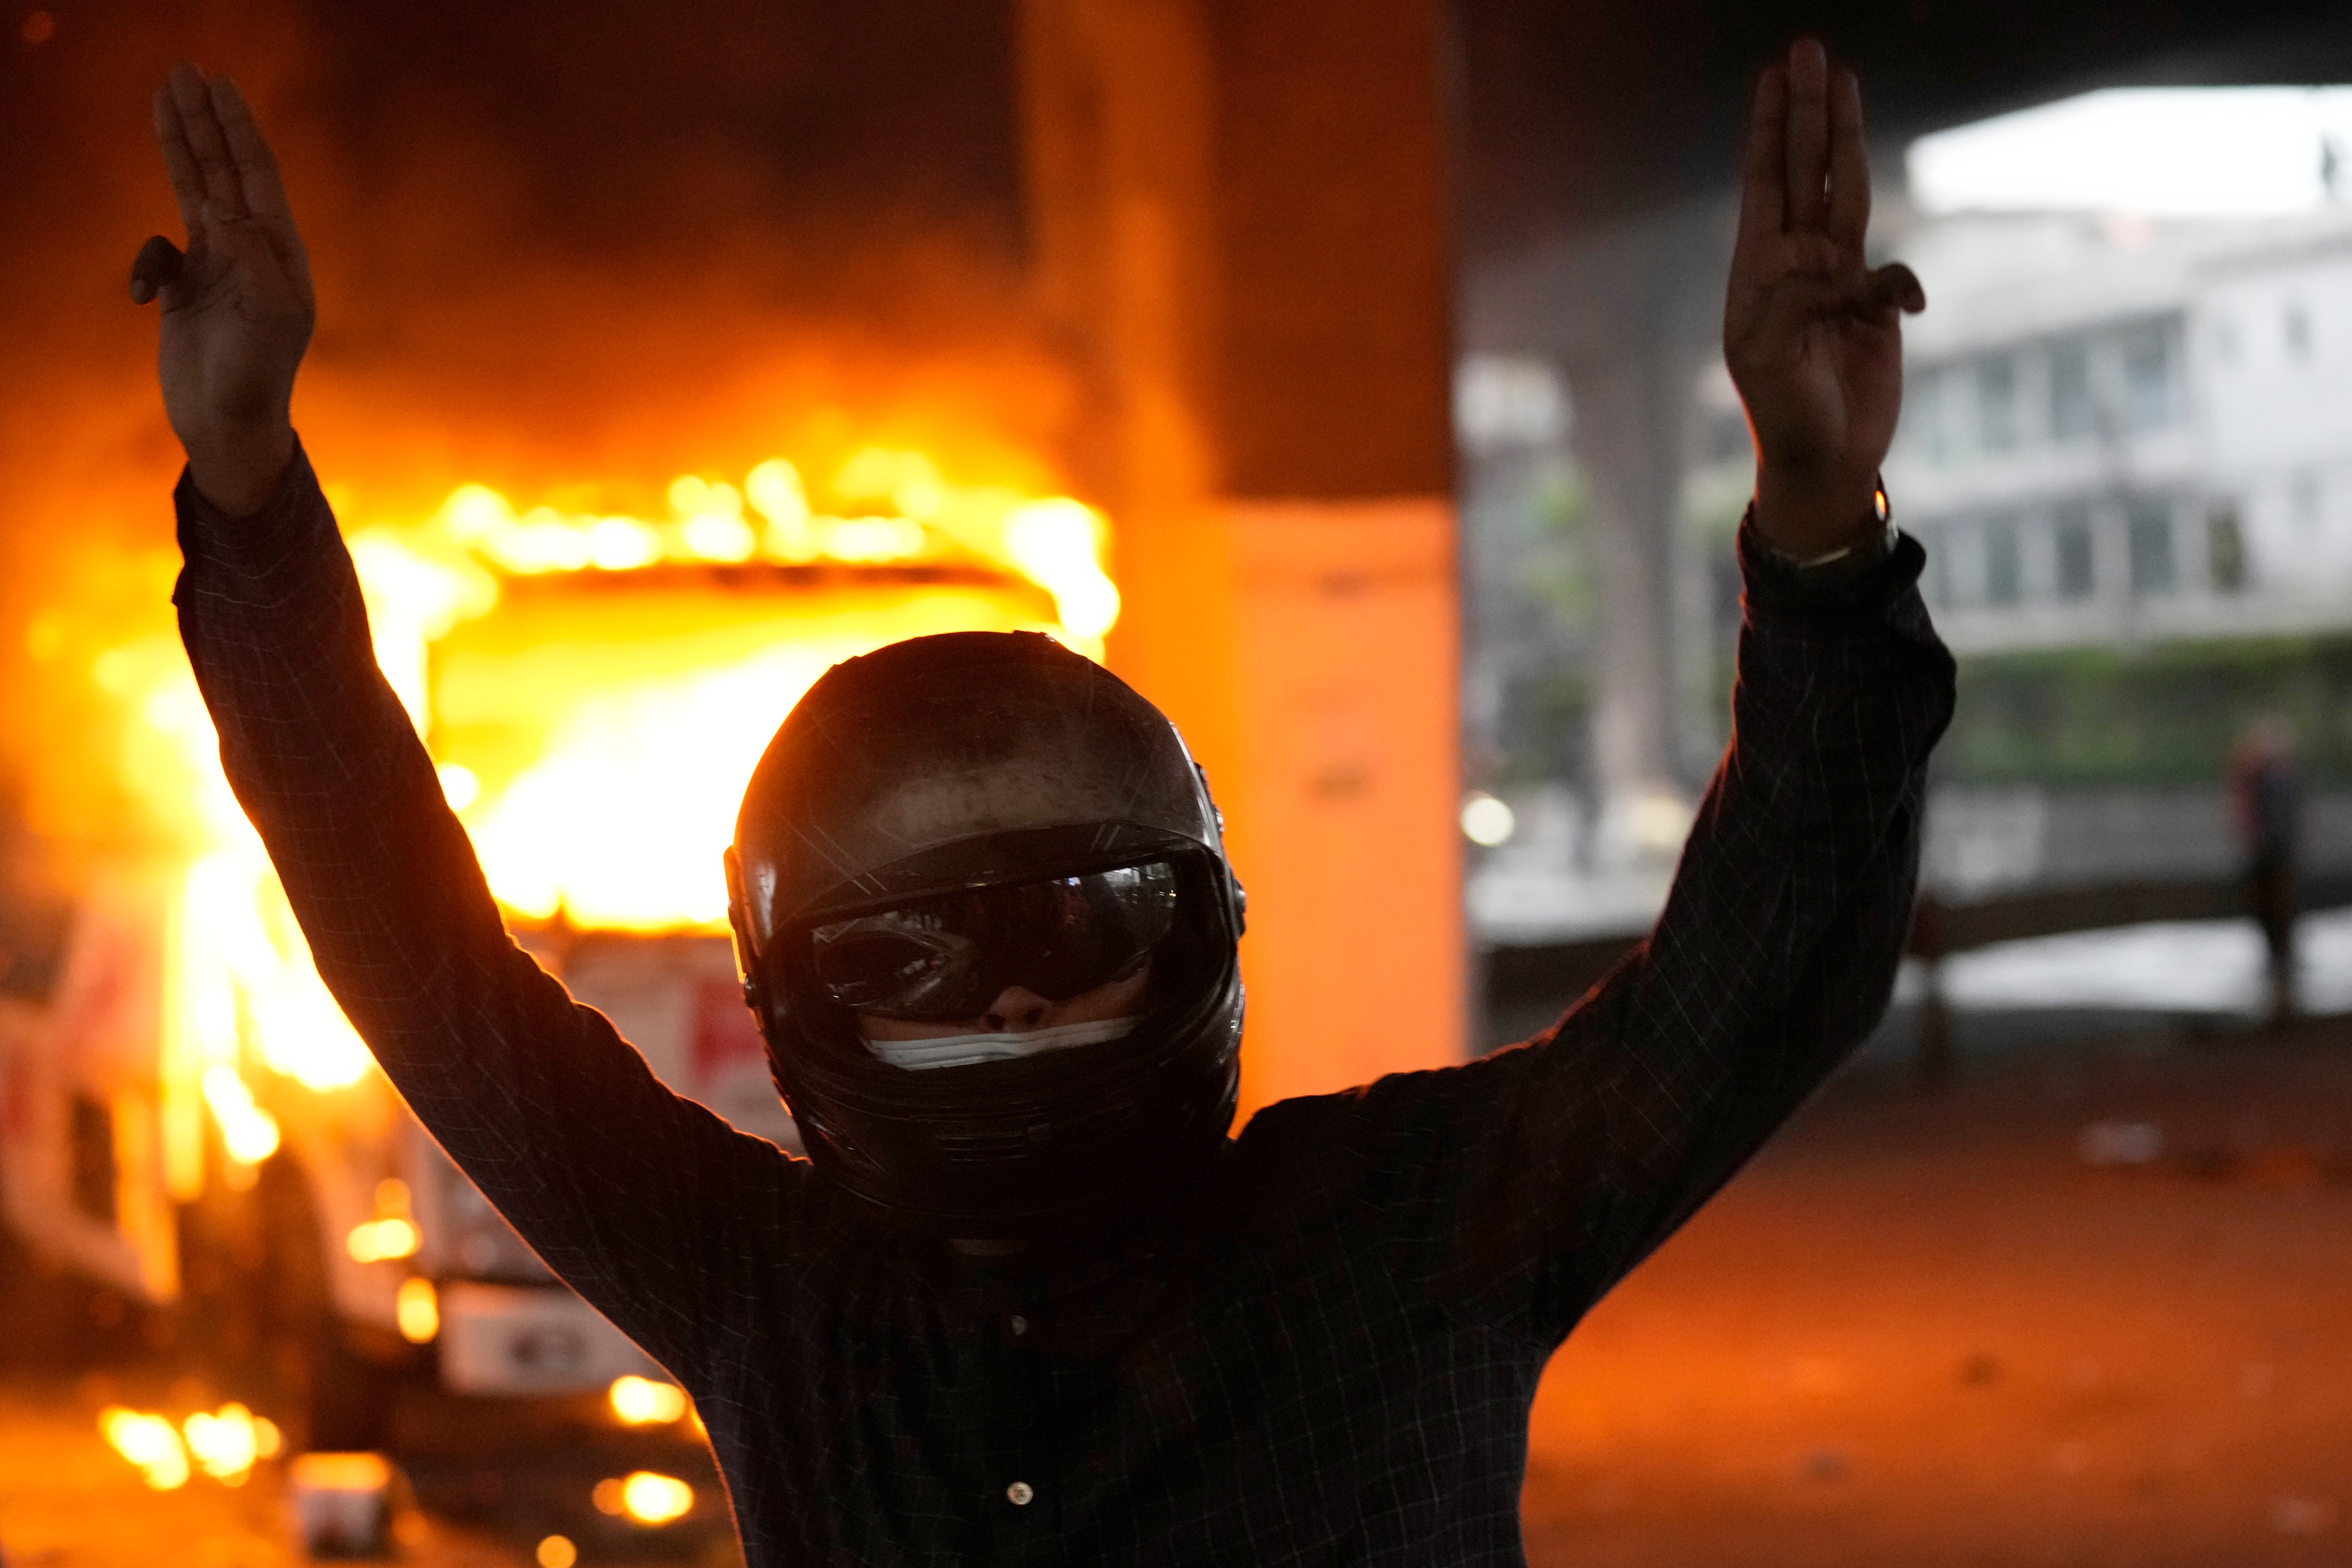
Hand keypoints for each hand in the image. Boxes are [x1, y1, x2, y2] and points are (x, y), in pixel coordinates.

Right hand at [130, 63, 314, 516]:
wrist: (229, 421)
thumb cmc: (259, 374)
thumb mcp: (272, 314)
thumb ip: (253, 257)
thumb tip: (224, 209)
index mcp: (280, 250)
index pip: (258, 173)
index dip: (237, 127)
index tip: (220, 84)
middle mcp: (250, 250)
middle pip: (224, 169)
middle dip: (205, 120)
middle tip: (186, 70)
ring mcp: (216, 266)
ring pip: (192, 191)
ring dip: (177, 147)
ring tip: (162, 97)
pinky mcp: (184, 288)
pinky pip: (156, 254)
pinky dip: (142, 264)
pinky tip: (140, 292)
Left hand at [1722, 41, 1924, 556]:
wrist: (1824, 458)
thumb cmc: (1784, 412)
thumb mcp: (1769, 355)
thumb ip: (1796, 301)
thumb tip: (1841, 267)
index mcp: (1759, 269)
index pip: (1764, 181)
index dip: (1769, 128)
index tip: (1772, 77)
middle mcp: (1798, 262)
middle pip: (1805, 168)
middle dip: (1808, 110)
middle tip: (1808, 51)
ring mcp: (1838, 279)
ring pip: (1844, 192)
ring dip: (1844, 137)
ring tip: (1845, 79)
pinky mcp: (1876, 304)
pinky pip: (1894, 275)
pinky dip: (1900, 286)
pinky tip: (1902, 308)